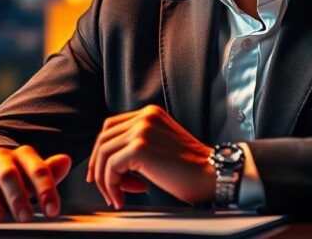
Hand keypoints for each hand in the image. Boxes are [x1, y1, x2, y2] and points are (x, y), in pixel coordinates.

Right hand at [0, 146, 71, 222]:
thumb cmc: (17, 180)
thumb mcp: (33, 176)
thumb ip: (49, 171)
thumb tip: (65, 161)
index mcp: (21, 156)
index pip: (36, 169)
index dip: (45, 190)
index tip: (52, 211)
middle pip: (8, 174)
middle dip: (18, 197)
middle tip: (26, 217)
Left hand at [87, 104, 215, 208]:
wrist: (212, 173)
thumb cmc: (191, 168)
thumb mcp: (161, 145)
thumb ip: (139, 144)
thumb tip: (112, 164)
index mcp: (149, 114)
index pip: (111, 127)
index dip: (102, 152)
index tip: (102, 172)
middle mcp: (144, 117)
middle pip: (103, 139)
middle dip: (99, 167)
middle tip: (106, 188)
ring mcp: (142, 130)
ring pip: (104, 155)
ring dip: (106, 181)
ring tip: (118, 196)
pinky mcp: (140, 148)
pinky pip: (111, 168)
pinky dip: (112, 186)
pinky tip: (123, 197)